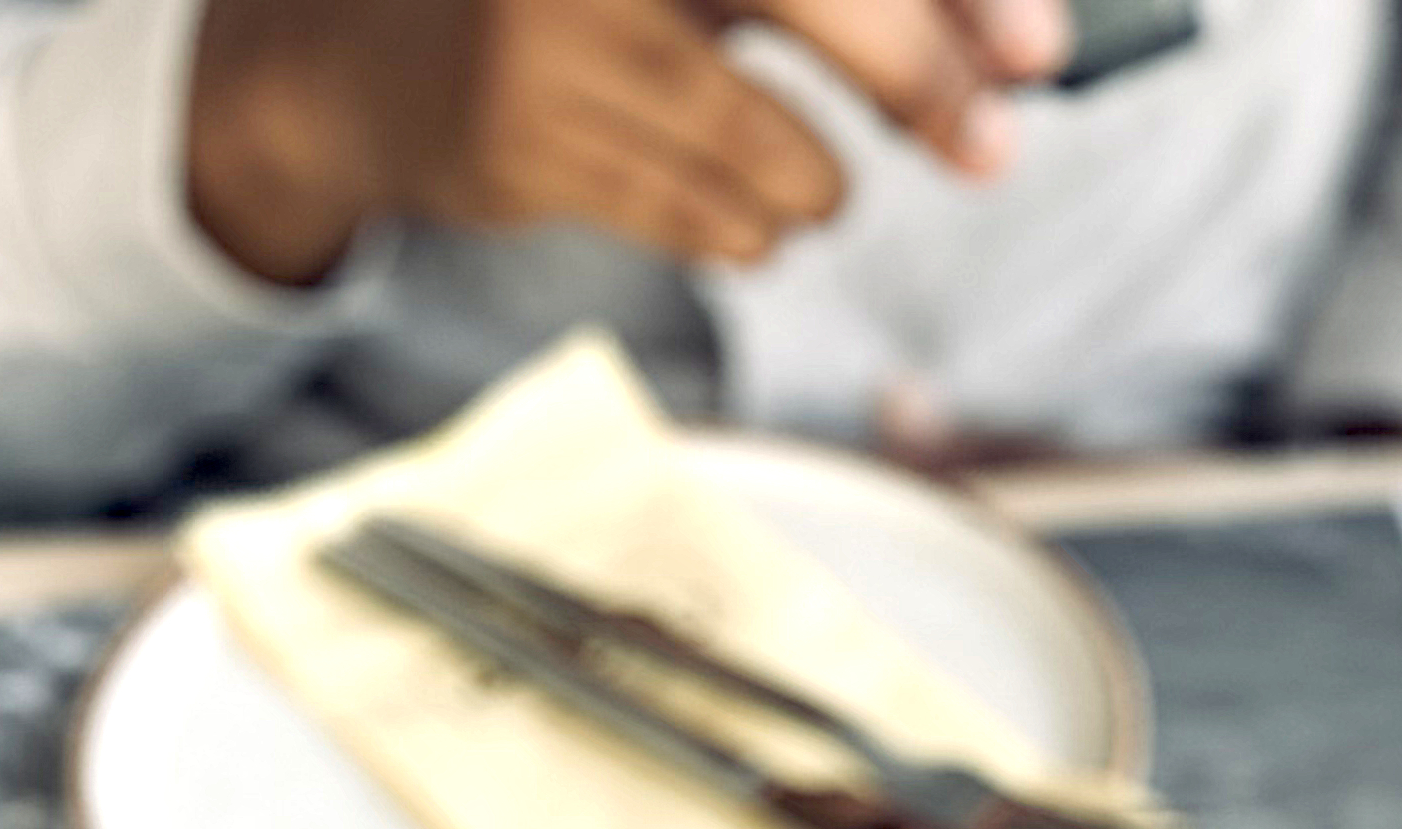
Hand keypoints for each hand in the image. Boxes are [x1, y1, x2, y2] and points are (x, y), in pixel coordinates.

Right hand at [188, 0, 1070, 288]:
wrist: (365, 62)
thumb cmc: (577, 2)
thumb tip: (1007, 53)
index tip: (1036, 54)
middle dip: (919, 84)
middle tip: (986, 147)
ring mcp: (547, 37)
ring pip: (761, 139)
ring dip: (818, 185)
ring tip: (810, 182)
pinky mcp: (518, 144)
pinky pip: (698, 219)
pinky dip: (749, 231)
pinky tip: (740, 212)